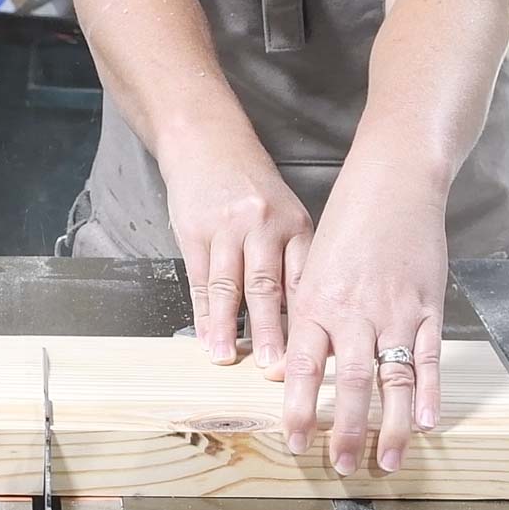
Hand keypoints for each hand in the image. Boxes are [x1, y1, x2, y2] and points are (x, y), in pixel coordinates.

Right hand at [159, 125, 312, 367]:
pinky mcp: (195, 230)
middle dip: (271, 333)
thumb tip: (304, 317)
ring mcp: (227, 228)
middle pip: (269, 288)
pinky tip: (203, 333)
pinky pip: (200, 278)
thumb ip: (294, 257)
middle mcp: (264, 227)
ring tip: (226, 358)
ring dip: (227, 327)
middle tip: (273, 368)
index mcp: (295, 225)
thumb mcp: (285, 211)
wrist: (207, 141)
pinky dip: (201, 310)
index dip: (309, 321)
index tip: (313, 356)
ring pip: (230, 286)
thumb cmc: (249, 183)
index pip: (305, 281)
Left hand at [263, 159, 448, 474]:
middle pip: (346, 385)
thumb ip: (308, 315)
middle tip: (343, 466)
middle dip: (344, 431)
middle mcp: (352, 312)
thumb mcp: (313, 265)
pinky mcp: (428, 306)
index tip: (296, 442)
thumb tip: (294, 364)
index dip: (298, 409)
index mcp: (315, 302)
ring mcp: (394, 312)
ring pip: (390, 381)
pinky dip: (429, 394)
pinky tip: (429, 422)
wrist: (392, 184)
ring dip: (391, 427)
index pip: (300, 368)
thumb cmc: (348, 222)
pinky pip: (428, 359)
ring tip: (389, 461)